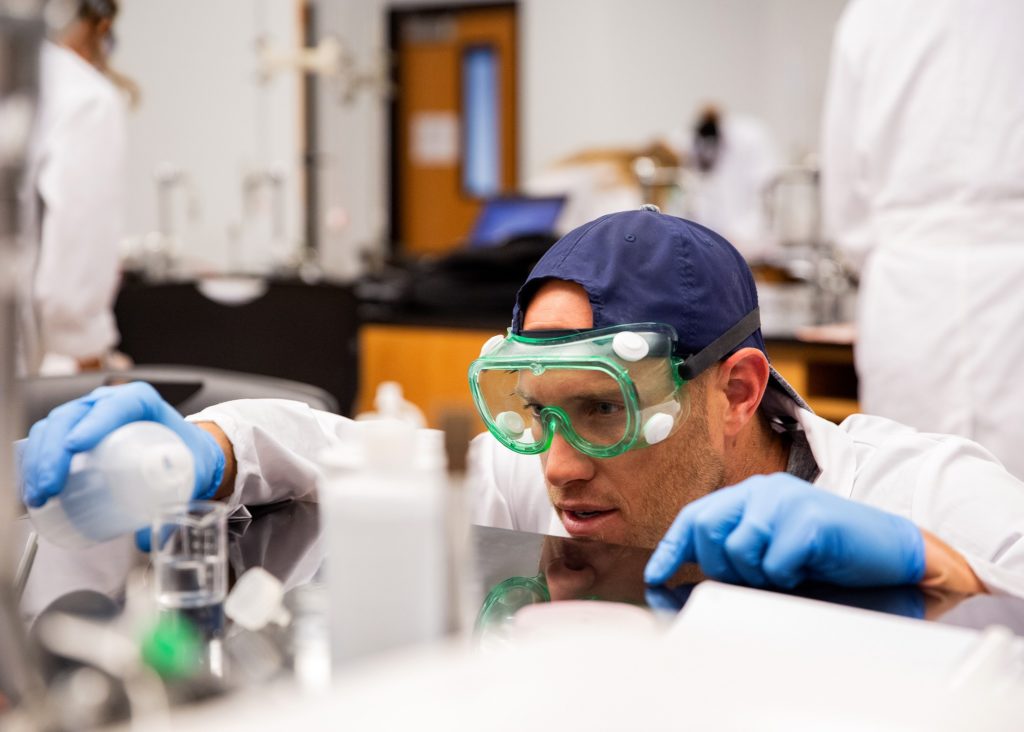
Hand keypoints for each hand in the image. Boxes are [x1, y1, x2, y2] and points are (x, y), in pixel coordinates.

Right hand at [21, 382, 224, 508]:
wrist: (184, 454)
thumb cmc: (186, 457)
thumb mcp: (187, 476)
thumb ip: (173, 506)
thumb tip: (150, 540)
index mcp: (142, 402)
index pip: (117, 404)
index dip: (94, 421)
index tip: (77, 446)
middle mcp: (110, 403)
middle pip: (74, 416)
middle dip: (55, 450)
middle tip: (51, 486)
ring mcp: (89, 416)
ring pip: (53, 427)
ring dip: (39, 459)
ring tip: (39, 495)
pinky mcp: (74, 432)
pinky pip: (47, 439)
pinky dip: (34, 461)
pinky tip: (32, 487)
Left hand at [644, 473, 924, 588]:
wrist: (895, 555)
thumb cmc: (832, 557)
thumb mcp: (775, 551)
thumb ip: (737, 553)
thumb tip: (688, 575)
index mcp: (751, 495)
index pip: (696, 517)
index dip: (672, 548)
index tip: (655, 577)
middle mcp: (763, 490)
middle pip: (707, 530)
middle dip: (720, 566)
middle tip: (753, 579)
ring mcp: (786, 500)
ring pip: (737, 550)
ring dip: (759, 574)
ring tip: (789, 571)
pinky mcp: (809, 518)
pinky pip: (774, 563)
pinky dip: (788, 577)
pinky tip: (809, 568)